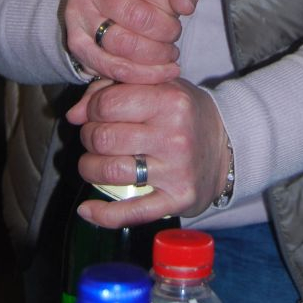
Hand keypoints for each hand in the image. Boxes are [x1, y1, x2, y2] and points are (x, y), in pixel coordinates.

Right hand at [66, 0, 199, 84]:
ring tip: (169, 53)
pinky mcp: (76, 43)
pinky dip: (142, 74)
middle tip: (174, 34)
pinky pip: (111, 67)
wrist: (101, 1)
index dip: (169, 0)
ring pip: (122, 44)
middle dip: (166, 31)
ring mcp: (77, 14)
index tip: (177, 10)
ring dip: (155, 54)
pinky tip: (161, 71)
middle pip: (136, 15)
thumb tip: (186, 4)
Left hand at [66, 77, 229, 221]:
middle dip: (89, 138)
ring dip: (90, 168)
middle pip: (104, 138)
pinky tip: (87, 209)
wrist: (228, 145)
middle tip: (95, 138)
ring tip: (94, 163)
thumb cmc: (185, 113)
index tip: (96, 114)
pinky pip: (132, 211)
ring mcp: (176, 170)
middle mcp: (174, 135)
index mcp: (170, 100)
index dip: (92, 109)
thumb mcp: (158, 88)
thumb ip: (113, 89)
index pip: (108, 103)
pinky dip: (103, 214)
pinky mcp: (177, 199)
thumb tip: (74, 114)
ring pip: (111, 171)